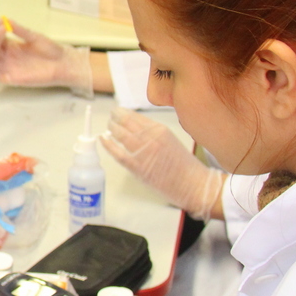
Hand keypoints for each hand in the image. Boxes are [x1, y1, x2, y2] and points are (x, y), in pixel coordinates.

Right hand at [0, 18, 93, 97]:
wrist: (63, 63)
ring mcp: (9, 67)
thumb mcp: (33, 37)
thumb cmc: (51, 51)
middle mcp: (7, 57)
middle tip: (2, 29)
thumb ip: (20, 30)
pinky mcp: (13, 79)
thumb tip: (5, 20)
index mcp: (11, 46)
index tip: (0, 21)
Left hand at [101, 107, 225, 219]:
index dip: (122, 112)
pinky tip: (103, 139)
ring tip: (108, 127)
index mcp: (159, 129)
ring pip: (119, 135)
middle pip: (125, 122)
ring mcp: (142, 152)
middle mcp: (149, 137)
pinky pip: (117, 153)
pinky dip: (108, 145)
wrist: (192, 183)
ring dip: (111, 128)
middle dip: (114, 118)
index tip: (117, 111)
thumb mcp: (170, 139)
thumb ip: (153, 133)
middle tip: (110, 118)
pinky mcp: (137, 167)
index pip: (134, 116)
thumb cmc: (183, 163)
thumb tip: (134, 127)